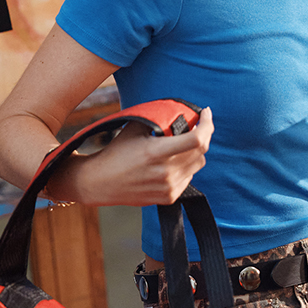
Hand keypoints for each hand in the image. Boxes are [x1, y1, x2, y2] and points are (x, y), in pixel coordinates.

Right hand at [46, 107, 212, 205]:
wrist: (100, 182)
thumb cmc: (116, 152)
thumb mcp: (135, 128)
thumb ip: (159, 118)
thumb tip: (181, 110)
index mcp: (157, 152)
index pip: (197, 140)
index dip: (207, 124)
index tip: (206, 112)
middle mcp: (165, 172)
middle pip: (201, 151)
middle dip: (203, 134)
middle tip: (196, 124)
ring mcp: (168, 187)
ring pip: (198, 164)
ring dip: (196, 150)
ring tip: (183, 143)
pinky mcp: (169, 197)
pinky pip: (189, 177)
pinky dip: (187, 166)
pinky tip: (174, 160)